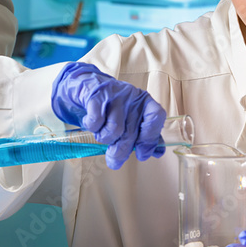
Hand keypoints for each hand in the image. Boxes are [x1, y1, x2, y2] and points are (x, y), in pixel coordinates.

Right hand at [51, 62, 165, 168]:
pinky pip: (96, 122)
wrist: (88, 86)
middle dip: (121, 151)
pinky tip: (92, 124)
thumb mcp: (131, 118)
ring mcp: (114, 95)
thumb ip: (145, 135)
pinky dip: (93, 128)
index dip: (150, 138)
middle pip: (131, 131)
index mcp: (144, 101)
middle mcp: (132, 96)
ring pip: (114, 129)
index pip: (156, 117)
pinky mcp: (96, 96)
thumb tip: (157, 153)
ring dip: (105, 138)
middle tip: (114, 160)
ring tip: (101, 134)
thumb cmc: (113, 107)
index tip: (142, 154)